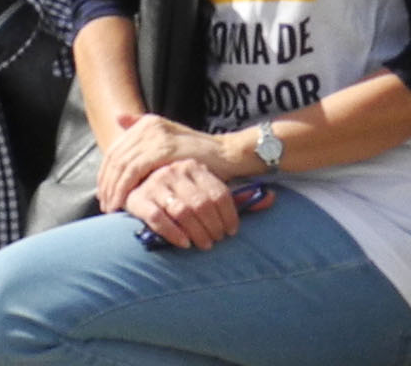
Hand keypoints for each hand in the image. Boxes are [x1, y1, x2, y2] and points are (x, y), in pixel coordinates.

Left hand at [95, 112, 220, 210]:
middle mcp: (148, 126)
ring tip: (112, 207)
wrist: (226, 154)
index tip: (103, 193)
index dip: (106, 172)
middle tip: (104, 204)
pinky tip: (124, 203)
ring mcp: (155, 136)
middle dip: (106, 183)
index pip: (116, 149)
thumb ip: (145, 130)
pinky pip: (135, 171)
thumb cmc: (198, 153)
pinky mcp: (163, 149)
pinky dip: (125, 188)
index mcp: (147, 123)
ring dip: (113, 188)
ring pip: (122, 165)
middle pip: (115, 157)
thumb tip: (118, 118)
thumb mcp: (170, 139)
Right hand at [125, 158, 242, 249]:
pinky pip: (157, 218)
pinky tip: (183, 244)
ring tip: (204, 245)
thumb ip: (239, 196)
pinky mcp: (137, 198)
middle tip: (216, 242)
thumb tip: (273, 197)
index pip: (219, 193)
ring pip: (183, 211)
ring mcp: (155, 183)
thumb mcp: (208, 190)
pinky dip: (172, 233)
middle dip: (213, 227)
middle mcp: (175, 170)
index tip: (231, 232)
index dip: (229, 216)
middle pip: (202, 204)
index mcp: (194, 166)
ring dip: (196, 232)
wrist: (140, 185)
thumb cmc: (182, 194)